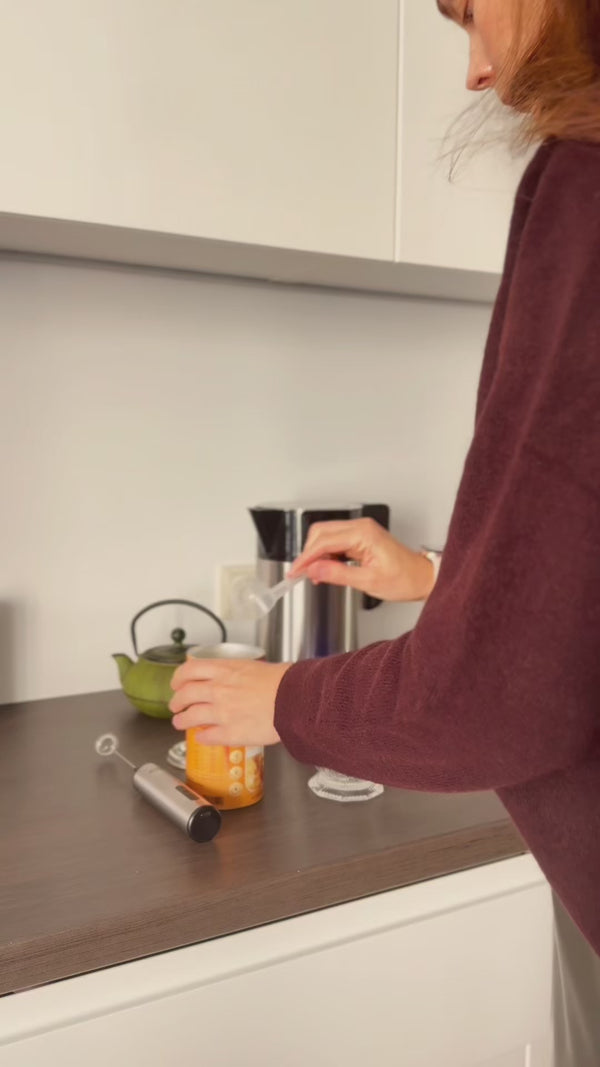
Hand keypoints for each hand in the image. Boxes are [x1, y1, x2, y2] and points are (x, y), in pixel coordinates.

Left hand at [169, 658, 290, 745]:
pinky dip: (201, 738)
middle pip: (185, 695)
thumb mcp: (254, 667)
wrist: (295, 700)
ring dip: (182, 721)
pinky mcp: (230, 733)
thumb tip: (236, 679)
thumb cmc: (283, 682)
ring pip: (190, 717)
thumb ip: (238, 673)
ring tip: (180, 723)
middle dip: (176, 701)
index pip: (189, 670)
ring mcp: (222, 713)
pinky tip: (201, 738)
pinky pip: (207, 737)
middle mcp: (218, 690)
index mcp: (224, 671)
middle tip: (175, 705)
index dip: (179, 678)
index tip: (177, 683)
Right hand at [289, 518, 434, 601]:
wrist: (422, 578)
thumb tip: (314, 571)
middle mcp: (361, 527)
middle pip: (321, 533)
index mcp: (363, 533)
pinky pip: (336, 542)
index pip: (324, 541)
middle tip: (301, 574)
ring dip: (316, 554)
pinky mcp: (360, 539)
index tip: (295, 571)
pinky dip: (326, 555)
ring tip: (313, 575)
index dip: (306, 557)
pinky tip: (324, 569)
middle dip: (308, 553)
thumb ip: (337, 574)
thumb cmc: (405, 579)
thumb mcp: (368, 582)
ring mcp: (361, 531)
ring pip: (326, 536)